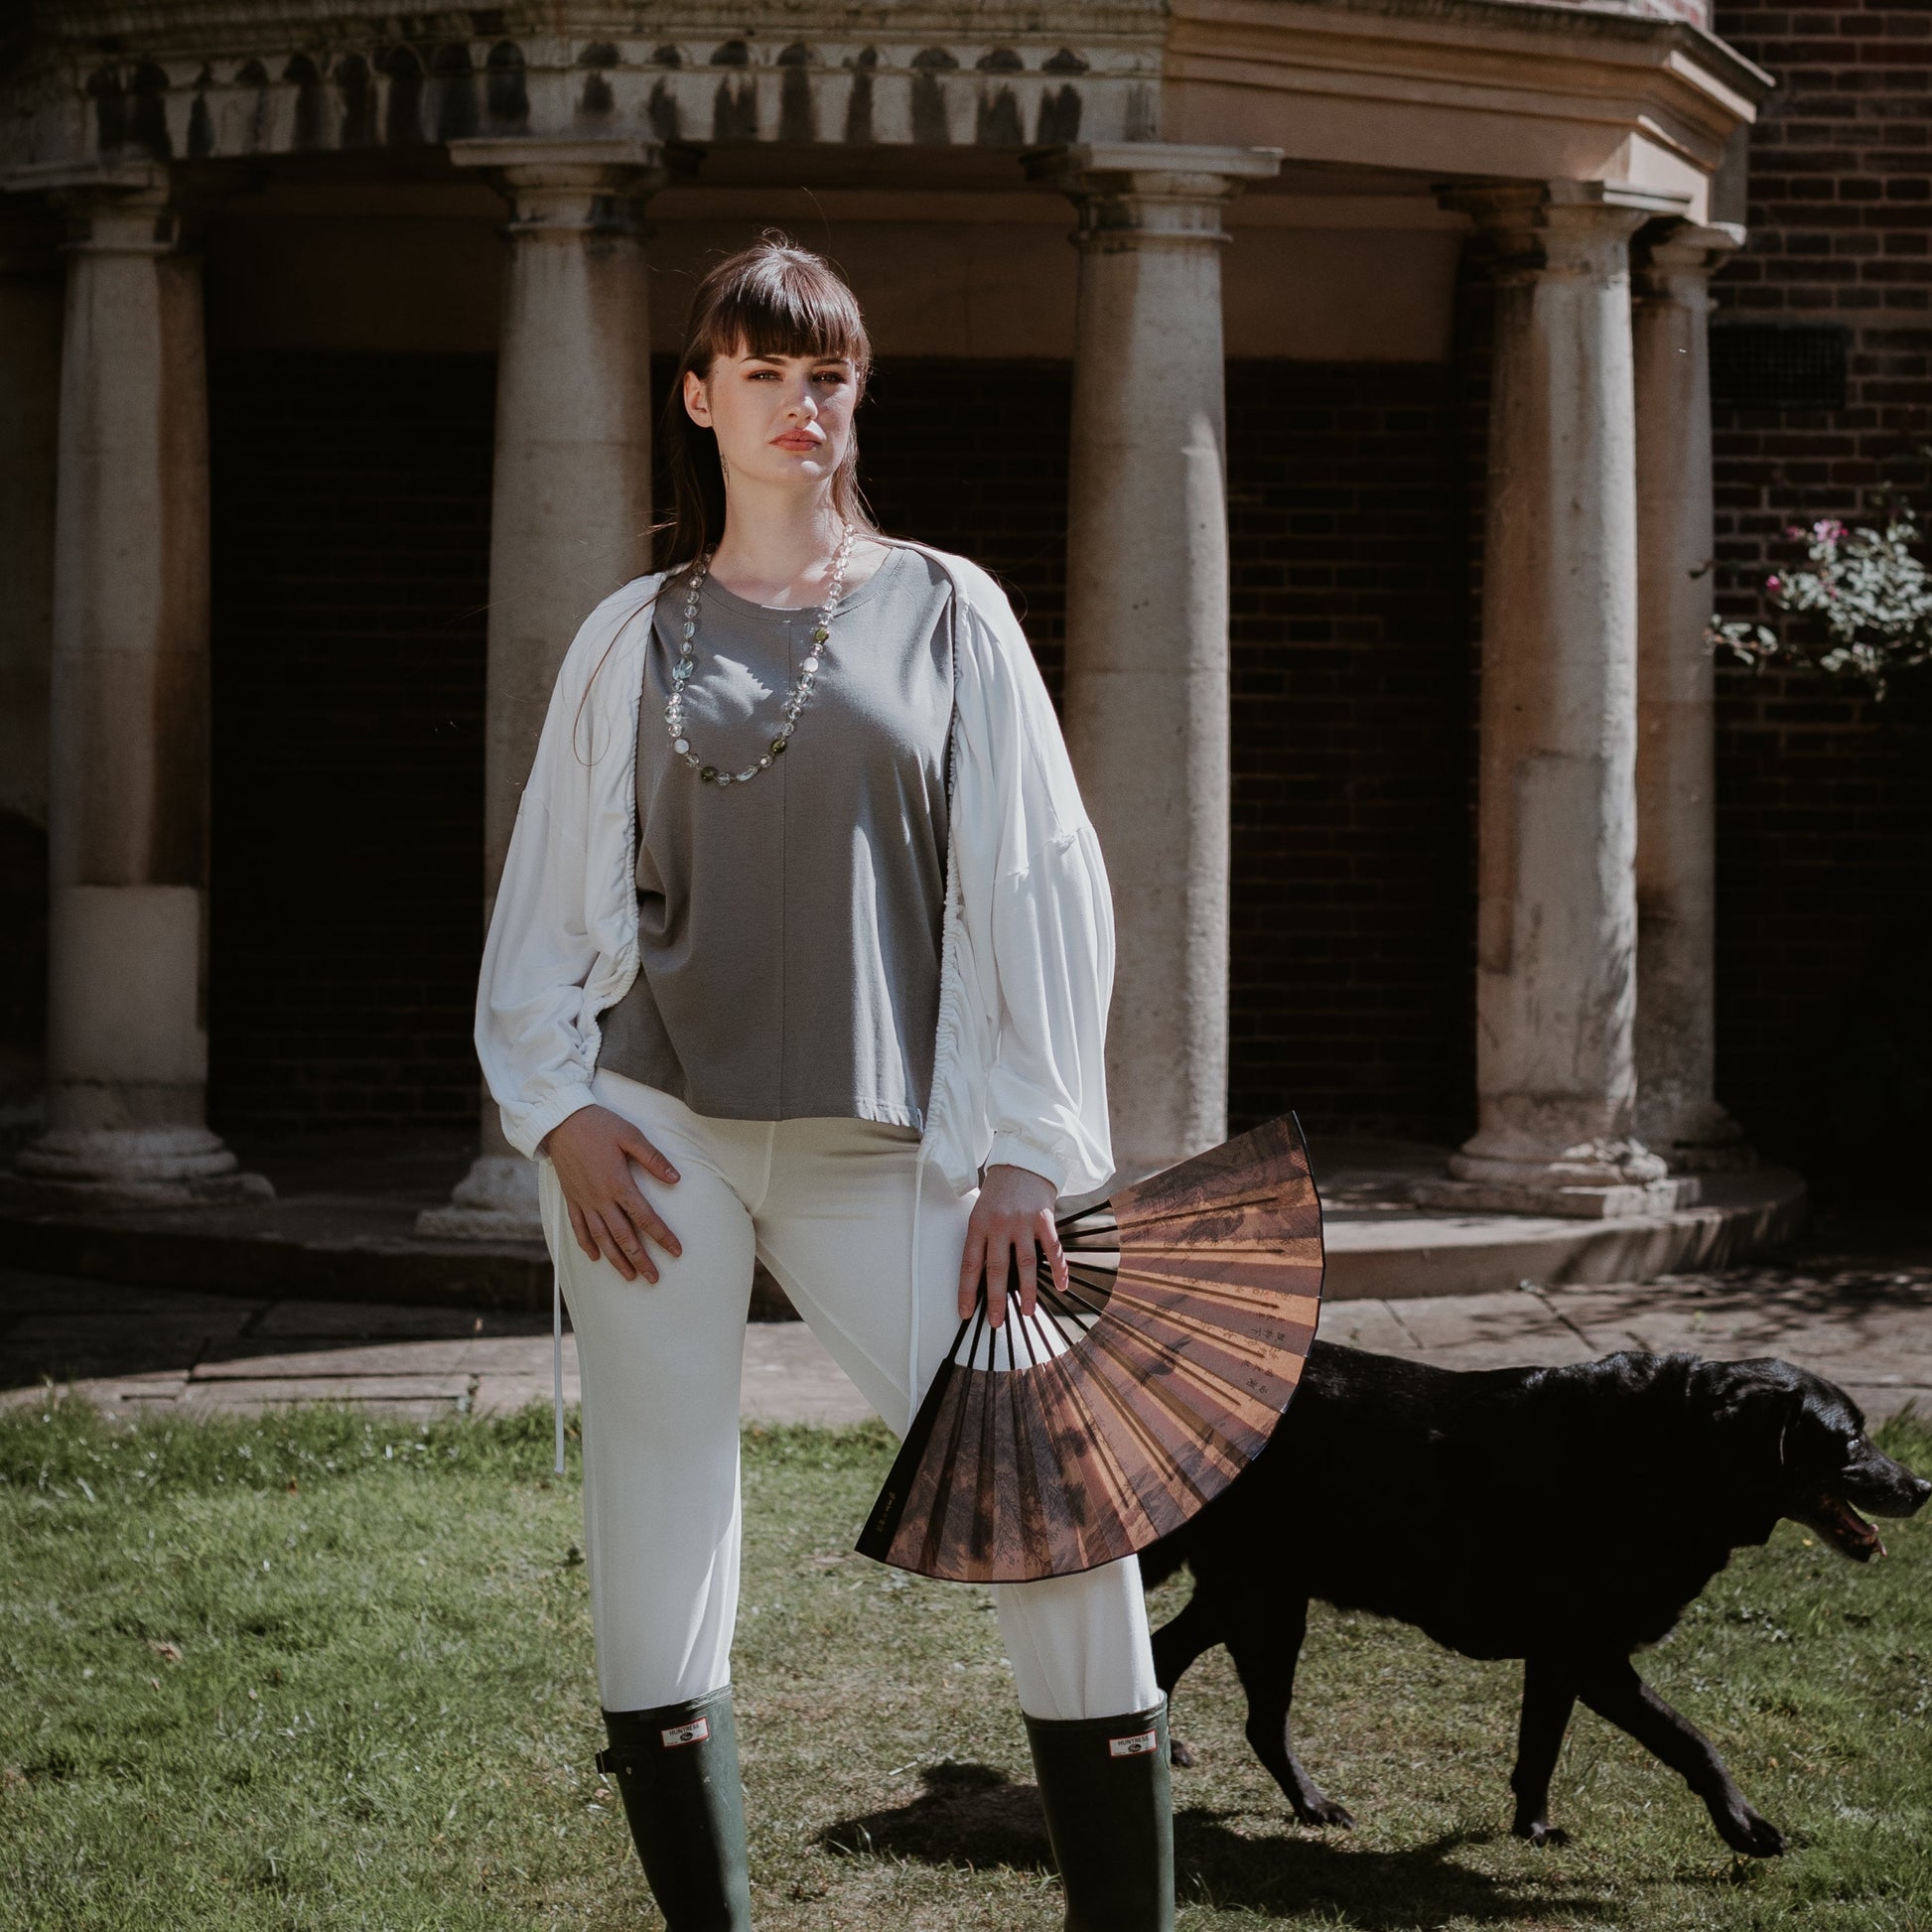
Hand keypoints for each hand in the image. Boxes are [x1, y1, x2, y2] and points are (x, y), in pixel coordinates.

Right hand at [540, 1106, 682, 1282]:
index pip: (645, 1217)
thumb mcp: (630, 1136)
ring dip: (616, 1260)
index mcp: (618, 1184)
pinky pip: (578, 1228)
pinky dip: (586, 1245)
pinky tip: (595, 1257)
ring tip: (629, 1277)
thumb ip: (653, 1159)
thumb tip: (676, 1179)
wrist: (560, 1121)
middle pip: (624, 1237)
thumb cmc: (598, 1125)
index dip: (662, 1236)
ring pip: (601, 1238)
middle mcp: (601, 1199)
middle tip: (654, 1278)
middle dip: (640, 1259)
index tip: (675, 1252)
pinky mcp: (571, 1198)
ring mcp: (584, 1201)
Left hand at [958, 1164, 1067, 1330]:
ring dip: (1028, 1291)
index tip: (965, 1313)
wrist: (1022, 1161)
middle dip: (996, 1300)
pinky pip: (1052, 1249)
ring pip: (1025, 1264)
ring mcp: (1022, 1222)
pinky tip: (1061, 1286)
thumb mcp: (981, 1212)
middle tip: (997, 1323)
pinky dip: (1059, 1269)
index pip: (969, 1265)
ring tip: (1028, 1312)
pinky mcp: (1044, 1219)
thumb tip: (985, 1279)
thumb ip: (983, 1240)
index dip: (967, 1291)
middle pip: (996, 1269)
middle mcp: (999, 1225)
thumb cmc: (999, 1192)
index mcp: (978, 1225)